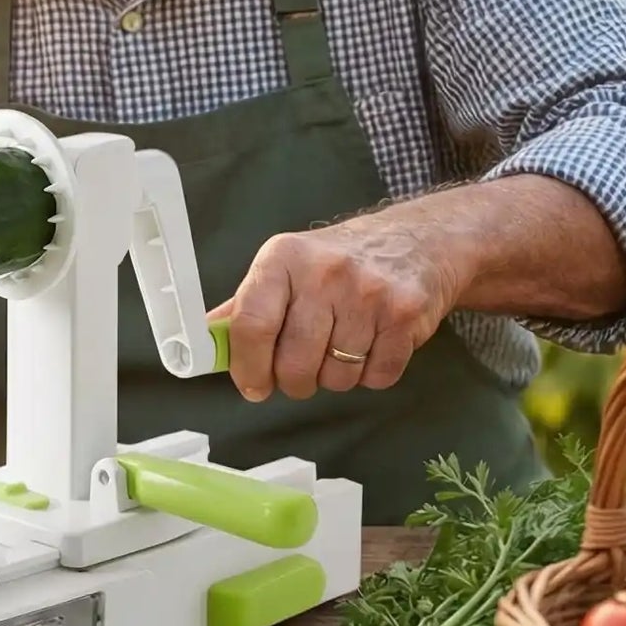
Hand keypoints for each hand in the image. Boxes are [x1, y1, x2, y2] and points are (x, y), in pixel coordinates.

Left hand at [209, 211, 461, 403]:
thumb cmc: (339, 260)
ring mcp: (368, 293)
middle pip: (294, 362)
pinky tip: (371, 347)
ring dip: (334, 377)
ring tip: (340, 349)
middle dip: (293, 381)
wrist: (419, 240)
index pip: (251, 324)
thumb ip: (246, 307)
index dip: (247, 366)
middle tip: (299, 372)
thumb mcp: (286, 267)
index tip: (252, 386)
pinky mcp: (405, 314)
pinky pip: (377, 377)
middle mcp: (324, 272)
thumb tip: (206, 343)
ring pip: (336, 376)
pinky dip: (371, 375)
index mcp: (282, 258)